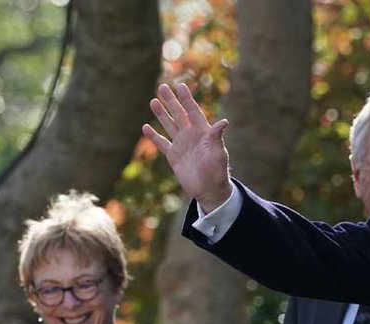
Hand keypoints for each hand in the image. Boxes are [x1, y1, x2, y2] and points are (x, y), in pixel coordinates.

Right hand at [142, 83, 231, 210]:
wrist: (209, 190)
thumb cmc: (217, 172)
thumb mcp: (218, 153)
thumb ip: (217, 137)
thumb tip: (224, 122)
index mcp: (203, 132)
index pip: (193, 111)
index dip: (187, 99)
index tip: (180, 86)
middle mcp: (191, 135)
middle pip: (179, 114)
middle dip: (171, 101)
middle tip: (162, 87)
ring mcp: (181, 145)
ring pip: (169, 125)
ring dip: (161, 114)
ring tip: (153, 101)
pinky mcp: (174, 156)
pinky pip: (162, 143)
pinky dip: (154, 136)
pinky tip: (146, 127)